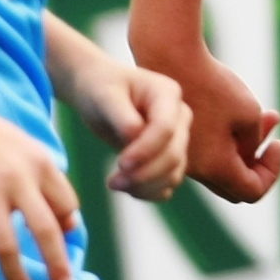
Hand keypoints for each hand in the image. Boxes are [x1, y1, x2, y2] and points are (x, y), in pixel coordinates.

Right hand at [0, 91, 80, 279]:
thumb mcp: (25, 148)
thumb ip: (49, 182)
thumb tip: (71, 224)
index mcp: (40, 163)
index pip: (67, 206)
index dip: (67, 230)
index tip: (60, 247)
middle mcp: (17, 178)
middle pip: (46, 232)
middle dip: (57, 266)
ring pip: (8, 246)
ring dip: (18, 277)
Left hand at [65, 55, 193, 202]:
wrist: (100, 93)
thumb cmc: (101, 88)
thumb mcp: (104, 96)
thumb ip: (121, 116)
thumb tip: (134, 138)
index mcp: (166, 94)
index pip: (166, 128)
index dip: (146, 149)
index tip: (121, 164)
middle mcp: (179, 116)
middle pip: (173, 154)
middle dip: (145, 173)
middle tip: (112, 182)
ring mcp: (178, 138)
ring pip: (174, 172)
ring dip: (146, 186)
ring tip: (114, 184)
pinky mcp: (169, 156)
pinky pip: (168, 182)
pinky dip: (150, 191)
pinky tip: (127, 189)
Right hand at [132, 30, 279, 204]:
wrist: (169, 57)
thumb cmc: (212, 83)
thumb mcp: (249, 112)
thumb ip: (254, 142)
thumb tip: (248, 154)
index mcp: (215, 167)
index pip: (252, 190)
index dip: (272, 171)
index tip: (279, 142)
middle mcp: (196, 168)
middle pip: (237, 182)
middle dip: (259, 159)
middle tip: (272, 128)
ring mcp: (184, 154)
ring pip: (223, 163)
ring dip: (247, 143)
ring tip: (268, 114)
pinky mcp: (177, 138)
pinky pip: (208, 149)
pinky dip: (228, 135)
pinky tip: (239, 109)